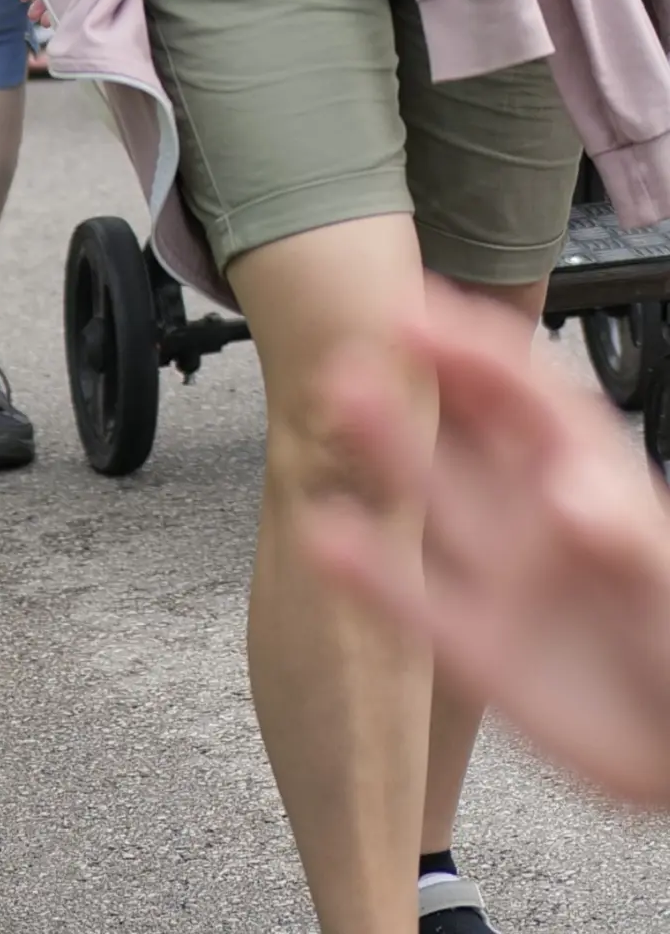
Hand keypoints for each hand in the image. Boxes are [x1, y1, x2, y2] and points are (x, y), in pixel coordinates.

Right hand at [306, 282, 669, 808]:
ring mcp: (500, 574)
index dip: (472, 344)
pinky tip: (322, 534)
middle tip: (357, 343)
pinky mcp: (474, 644)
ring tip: (337, 401)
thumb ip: (621, 538)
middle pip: (466, 427)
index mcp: (587, 476)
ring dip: (384, 448)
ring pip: (429, 496)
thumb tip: (566, 493)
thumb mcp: (664, 586)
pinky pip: (410, 598)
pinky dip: (364, 568)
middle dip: (416, 378)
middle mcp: (532, 511)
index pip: (525, 391)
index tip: (419, 314)